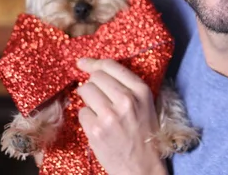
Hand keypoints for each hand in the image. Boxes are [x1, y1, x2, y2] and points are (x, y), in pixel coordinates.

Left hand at [76, 58, 167, 174]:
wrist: (141, 166)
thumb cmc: (143, 133)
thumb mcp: (145, 104)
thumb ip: (127, 86)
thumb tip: (96, 70)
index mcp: (141, 91)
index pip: (111, 66)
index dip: (94, 63)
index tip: (83, 63)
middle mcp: (126, 99)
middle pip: (95, 77)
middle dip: (92, 83)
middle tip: (96, 93)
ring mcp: (109, 115)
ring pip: (85, 91)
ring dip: (88, 99)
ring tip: (98, 110)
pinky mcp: (95, 130)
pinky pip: (81, 112)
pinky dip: (87, 117)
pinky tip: (98, 125)